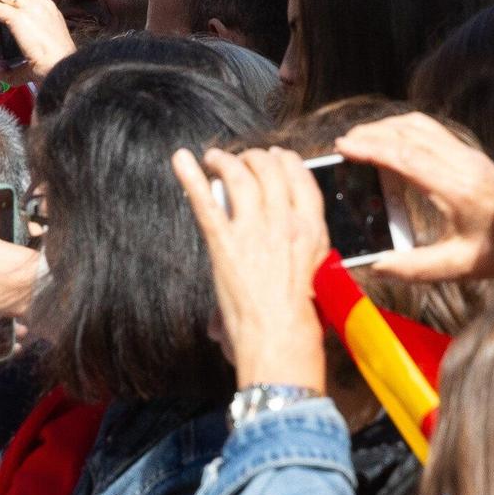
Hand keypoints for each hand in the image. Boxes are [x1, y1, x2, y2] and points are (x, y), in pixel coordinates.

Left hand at [171, 146, 328, 389]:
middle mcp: (285, 222)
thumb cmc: (299, 321)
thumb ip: (296, 260)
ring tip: (213, 157)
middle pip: (270, 171)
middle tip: (241, 159)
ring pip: (240, 178)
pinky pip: (206, 202)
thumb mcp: (313, 278)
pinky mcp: (224, 244)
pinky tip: (181, 161)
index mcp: (312, 231)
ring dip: (224, 161)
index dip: (286, 162)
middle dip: (253, 158)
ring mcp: (253, 231)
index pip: (301, 179)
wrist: (281, 338)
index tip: (276, 157)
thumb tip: (280, 254)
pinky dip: (190, 177)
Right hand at [333, 113, 493, 280]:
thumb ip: (414, 268)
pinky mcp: (472, 156)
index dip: (371, 148)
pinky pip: (431, 131)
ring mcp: (470, 156)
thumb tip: (376, 265)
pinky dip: (404, 130)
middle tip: (343, 143)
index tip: (343, 146)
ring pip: (420, 125)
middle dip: (371, 133)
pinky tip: (390, 143)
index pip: (406, 157)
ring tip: (361, 140)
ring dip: (387, 127)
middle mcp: (465, 164)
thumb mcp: (459, 268)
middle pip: (409, 133)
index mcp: (459, 189)